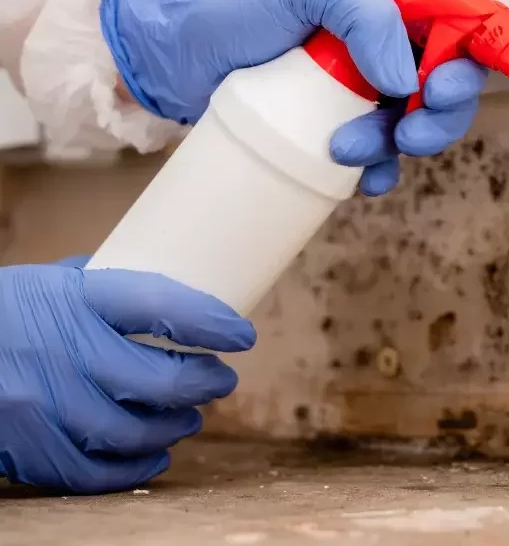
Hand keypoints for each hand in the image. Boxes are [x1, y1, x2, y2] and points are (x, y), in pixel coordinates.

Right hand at [0, 262, 254, 493]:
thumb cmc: (3, 310)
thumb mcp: (50, 281)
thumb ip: (106, 288)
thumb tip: (171, 296)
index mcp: (72, 297)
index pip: (160, 305)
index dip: (210, 323)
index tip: (241, 334)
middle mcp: (60, 351)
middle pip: (158, 380)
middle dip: (204, 384)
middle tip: (221, 380)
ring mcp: (40, 404)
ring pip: (134, 431)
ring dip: (176, 427)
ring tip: (191, 417)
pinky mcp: (24, 446)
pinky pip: (93, 471)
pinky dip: (134, 468)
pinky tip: (156, 456)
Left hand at [100, 0, 487, 195]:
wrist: (179, 53)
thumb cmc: (238, 8)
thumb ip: (365, 14)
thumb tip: (406, 80)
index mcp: (391, 10)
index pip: (457, 36)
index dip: (464, 68)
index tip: (436, 91)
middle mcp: (387, 52)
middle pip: (446, 92)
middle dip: (435, 120)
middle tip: (404, 134)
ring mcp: (364, 95)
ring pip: (413, 130)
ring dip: (395, 149)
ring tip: (344, 150)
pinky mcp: (339, 131)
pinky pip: (379, 161)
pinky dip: (378, 175)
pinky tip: (360, 183)